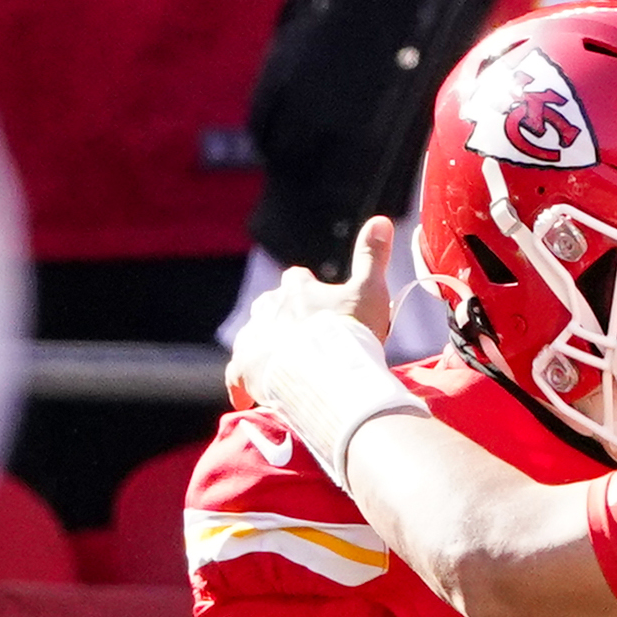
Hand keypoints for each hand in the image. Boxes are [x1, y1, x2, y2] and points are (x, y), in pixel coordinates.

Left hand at [227, 217, 397, 409]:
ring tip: (283, 368)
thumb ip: (372, 256)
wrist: (329, 373)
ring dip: (266, 349)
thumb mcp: (371, 291)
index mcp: (297, 287)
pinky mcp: (244, 368)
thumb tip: (381, 219)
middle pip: (271, 307)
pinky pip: (236, 375)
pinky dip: (241, 385)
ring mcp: (254, 338)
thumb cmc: (352, 331)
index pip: (298, 281)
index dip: (310, 295)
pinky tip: (247, 397)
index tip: (325, 311)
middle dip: (284, 321)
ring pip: (253, 337)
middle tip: (306, 343)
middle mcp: (269, 307)